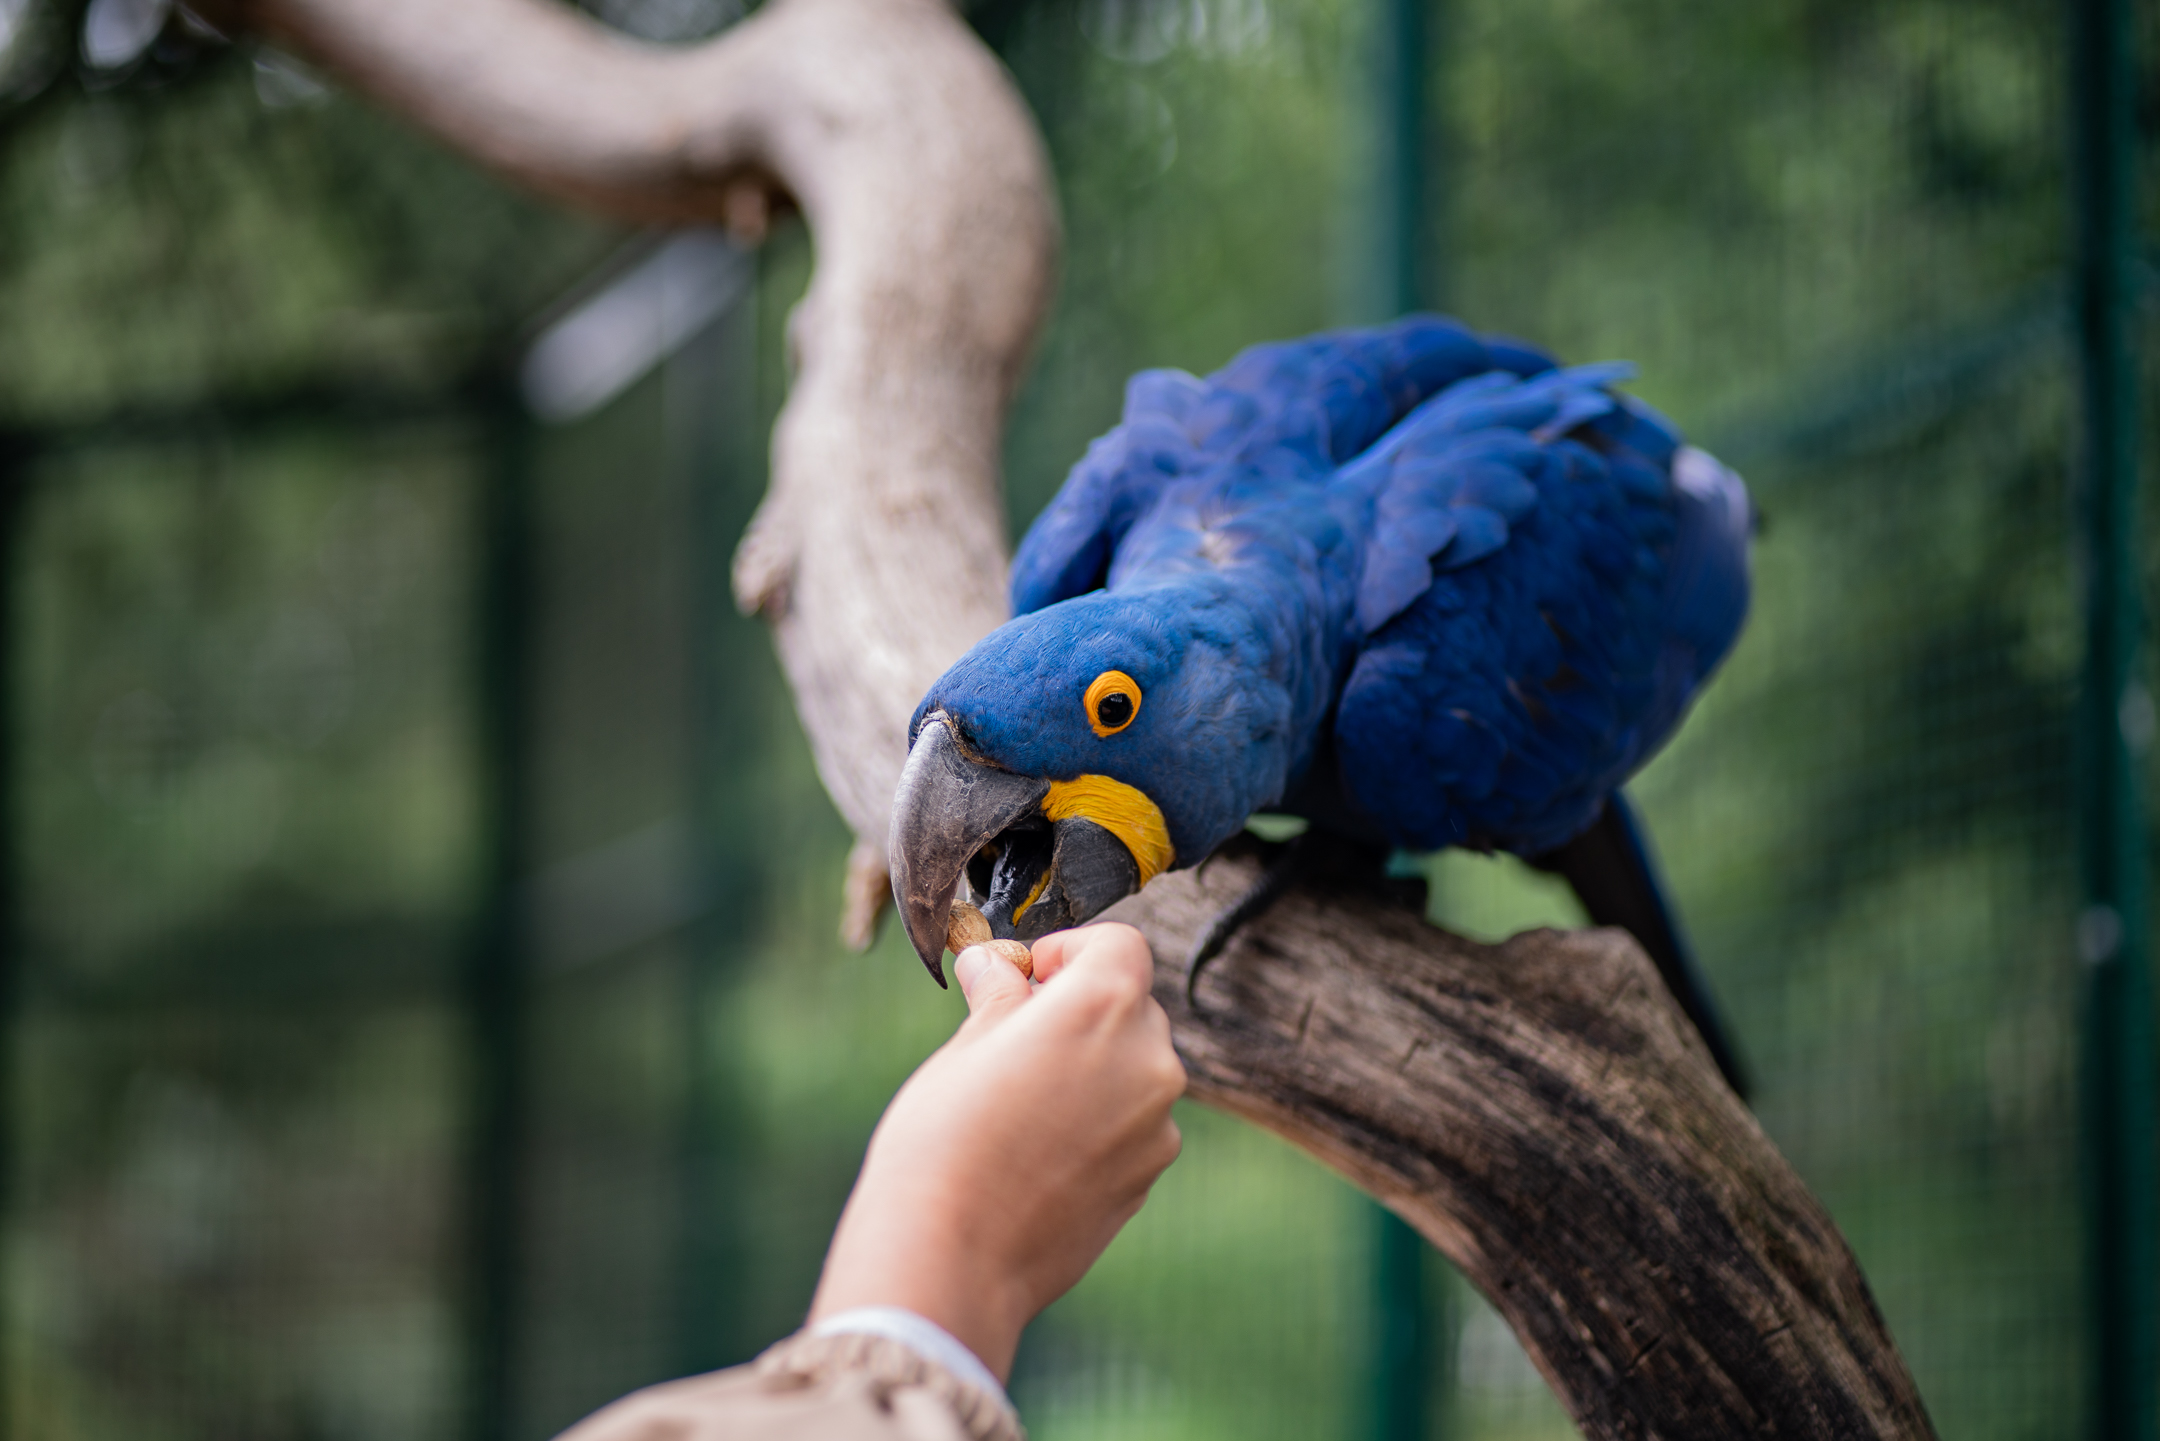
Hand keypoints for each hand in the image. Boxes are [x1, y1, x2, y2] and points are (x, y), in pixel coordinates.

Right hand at [806, 922, 1186, 1380]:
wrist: (953, 1255)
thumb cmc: (944, 1142)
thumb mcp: (963, 1048)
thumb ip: (999, 998)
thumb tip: (994, 966)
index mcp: (1102, 1005)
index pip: (1120, 944)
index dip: (1070, 950)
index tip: (1028, 976)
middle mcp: (1148, 1057)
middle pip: (1131, 1005)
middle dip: (1081, 1009)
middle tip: (1016, 1036)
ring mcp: (1158, 1123)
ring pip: (1134, 1068)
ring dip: (1094, 1067)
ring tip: (1023, 1104)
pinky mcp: (1149, 1175)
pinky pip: (1133, 1124)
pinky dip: (1100, 1121)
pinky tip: (1040, 1153)